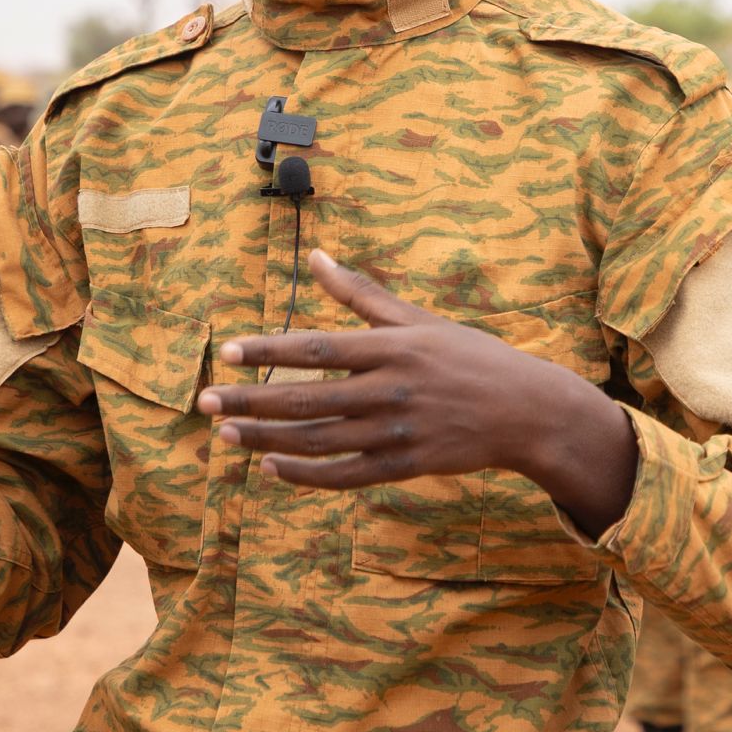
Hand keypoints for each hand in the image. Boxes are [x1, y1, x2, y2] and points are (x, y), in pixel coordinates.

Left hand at [197, 250, 623, 505]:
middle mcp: (391, 391)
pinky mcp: (406, 467)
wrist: (527, 411)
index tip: (225, 351)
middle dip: (250, 402)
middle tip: (205, 402)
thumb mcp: (417, 319)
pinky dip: (306, 475)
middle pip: (307, 399)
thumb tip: (315, 256)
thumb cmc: (468, 356)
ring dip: (267, 440)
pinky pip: (346, 475)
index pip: (317, 349)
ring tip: (225, 435)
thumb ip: (361, 292)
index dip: (268, 351)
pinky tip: (271, 468)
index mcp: (392, 348)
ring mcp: (397, 433)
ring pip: (319, 441)